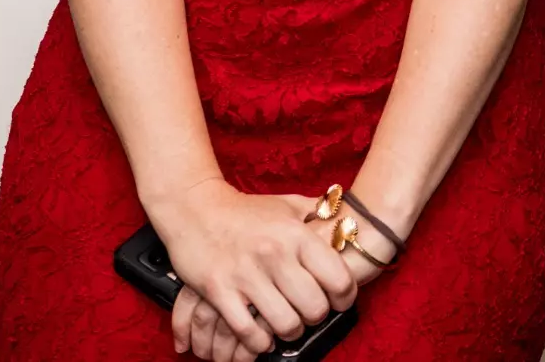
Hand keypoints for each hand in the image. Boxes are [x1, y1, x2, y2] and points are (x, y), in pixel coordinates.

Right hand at [176, 212, 389, 360]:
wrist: (196, 208)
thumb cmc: (246, 210)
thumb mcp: (287, 204)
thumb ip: (319, 213)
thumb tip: (348, 222)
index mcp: (296, 234)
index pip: (338, 278)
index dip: (345, 297)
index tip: (339, 300)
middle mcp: (275, 254)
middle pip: (314, 307)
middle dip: (315, 317)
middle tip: (309, 313)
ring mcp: (246, 274)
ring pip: (285, 324)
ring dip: (289, 331)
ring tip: (287, 325)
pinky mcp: (218, 290)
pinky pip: (248, 331)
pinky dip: (258, 341)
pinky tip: (261, 335)